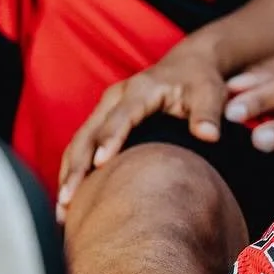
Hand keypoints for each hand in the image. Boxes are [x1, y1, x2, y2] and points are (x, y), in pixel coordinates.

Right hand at [57, 33, 226, 218]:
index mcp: (141, 90)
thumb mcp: (211, 93)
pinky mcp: (104, 119)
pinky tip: (71, 199)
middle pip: (88, 132)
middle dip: (77, 167)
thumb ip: (208, 113)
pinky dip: (73, 170)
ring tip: (62, 209)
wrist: (189, 65)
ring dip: (69, 173)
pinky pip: (82, 145)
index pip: (121, 116)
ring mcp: (106, 108)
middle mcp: (116, 97)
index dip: (110, 138)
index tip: (100, 165)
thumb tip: (209, 135)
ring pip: (79, 141)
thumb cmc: (200, 81)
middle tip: (68, 200)